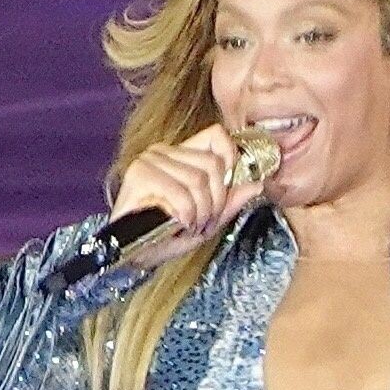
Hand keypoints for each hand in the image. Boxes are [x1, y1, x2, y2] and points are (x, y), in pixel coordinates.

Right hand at [109, 124, 268, 260]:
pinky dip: (185, 217)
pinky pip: (182, 195)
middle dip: (215, 202)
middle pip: (213, 165)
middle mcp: (164, 151)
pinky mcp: (140, 175)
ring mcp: (150, 160)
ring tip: (187, 224)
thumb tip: (257, 183)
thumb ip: (230, 200)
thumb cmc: (164, 235)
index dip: (231, 160)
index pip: (217, 136)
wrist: (132, 253)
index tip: (227, 189)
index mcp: (181, 154)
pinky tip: (176, 224)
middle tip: (202, 220)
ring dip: (200, 214)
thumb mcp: (206, 219)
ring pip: (199, 181)